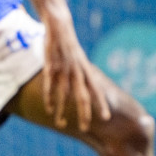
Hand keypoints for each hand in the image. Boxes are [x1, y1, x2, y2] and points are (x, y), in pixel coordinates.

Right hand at [41, 17, 112, 132]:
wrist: (60, 27)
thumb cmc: (72, 48)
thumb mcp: (82, 61)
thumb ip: (86, 75)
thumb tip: (94, 90)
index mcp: (87, 70)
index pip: (97, 90)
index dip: (101, 103)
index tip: (106, 117)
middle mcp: (78, 71)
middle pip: (82, 96)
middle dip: (84, 113)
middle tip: (85, 128)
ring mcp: (64, 69)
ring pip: (64, 95)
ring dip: (63, 111)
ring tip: (62, 124)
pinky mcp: (50, 67)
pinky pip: (49, 86)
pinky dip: (49, 99)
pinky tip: (49, 110)